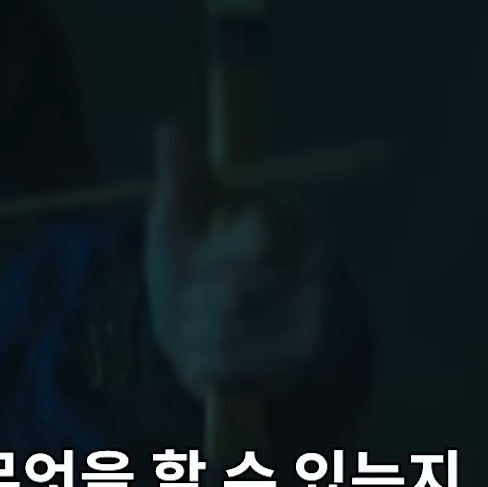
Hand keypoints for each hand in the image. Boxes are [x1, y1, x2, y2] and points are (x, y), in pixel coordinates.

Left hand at [144, 122, 329, 397]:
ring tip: (195, 327)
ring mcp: (315, 308)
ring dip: (195, 332)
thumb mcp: (176, 219)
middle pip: (236, 291)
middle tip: (187, 300)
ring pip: (233, 329)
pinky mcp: (306, 350)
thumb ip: (178, 176)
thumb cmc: (191, 268)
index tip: (196, 260)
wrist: (201, 334)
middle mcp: (315, 259)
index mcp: (294, 214)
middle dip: (194, 300)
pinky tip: (208, 354)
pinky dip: (209, 361)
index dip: (214, 254)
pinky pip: (242, 361)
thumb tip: (172, 126)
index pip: (257, 231)